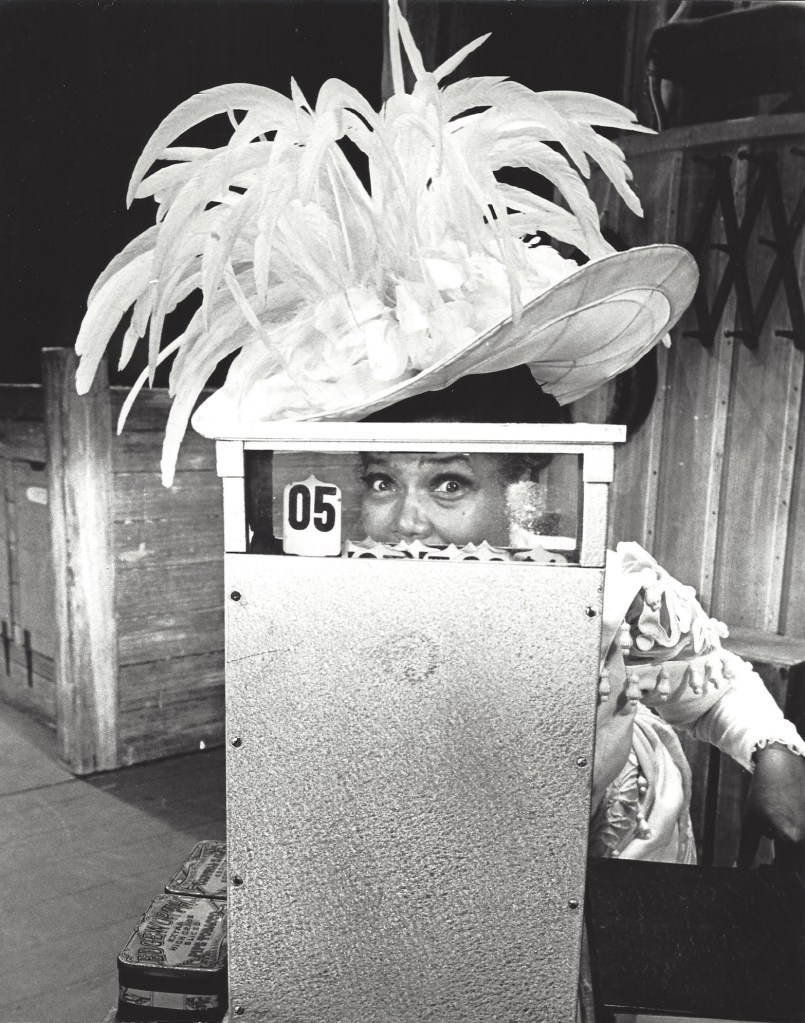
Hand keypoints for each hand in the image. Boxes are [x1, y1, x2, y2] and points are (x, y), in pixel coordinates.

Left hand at [741, 744, 804, 870]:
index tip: (762, 868)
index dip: (773, 874)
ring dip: (792, 851)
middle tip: (769, 861)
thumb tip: (740, 868)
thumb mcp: (751, 821)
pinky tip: (785, 825)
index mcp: (792, 839)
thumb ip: (747, 848)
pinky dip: (797, 837)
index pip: (788, 871)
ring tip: (778, 837)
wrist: (782, 764)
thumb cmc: (764, 791)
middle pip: (798, 864)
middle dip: (785, 865)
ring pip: (802, 850)